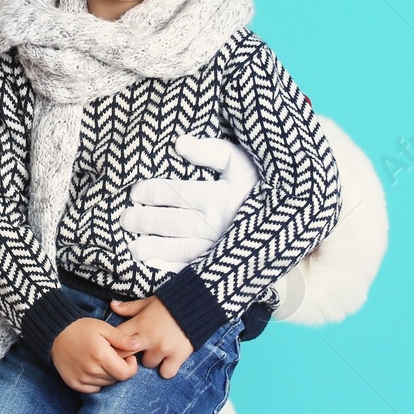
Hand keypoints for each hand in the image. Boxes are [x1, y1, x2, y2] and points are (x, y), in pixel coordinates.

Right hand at [51, 318, 142, 393]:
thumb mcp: (103, 327)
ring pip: (106, 383)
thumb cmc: (80, 328)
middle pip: (116, 378)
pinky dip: (97, 380)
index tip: (128, 356)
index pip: (125, 374)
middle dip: (119, 368)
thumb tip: (137, 345)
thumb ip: (121, 338)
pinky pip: (93, 388)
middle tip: (112, 355)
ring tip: (101, 359)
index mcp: (101, 356)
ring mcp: (82, 379)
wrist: (55, 333)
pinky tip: (92, 367)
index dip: (131, 366)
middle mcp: (91, 370)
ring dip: (108, 374)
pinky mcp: (74, 383)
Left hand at [108, 296, 193, 377]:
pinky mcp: (177, 356)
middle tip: (136, 351)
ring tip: (158, 349)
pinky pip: (166, 372)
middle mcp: (148, 338)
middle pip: (126, 355)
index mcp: (138, 323)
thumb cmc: (170, 303)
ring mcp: (162, 348)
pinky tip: (169, 360)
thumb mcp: (148, 302)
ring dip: (151, 359)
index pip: (116, 339)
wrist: (197, 304)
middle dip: (128, 355)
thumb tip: (112, 306)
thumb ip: (129, 307)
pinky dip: (167, 368)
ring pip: (148, 364)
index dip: (115, 344)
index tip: (120, 345)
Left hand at [121, 134, 258, 271]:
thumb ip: (211, 150)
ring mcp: (220, 248)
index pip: (180, 193)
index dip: (154, 192)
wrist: (288, 214)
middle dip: (147, 221)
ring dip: (156, 249)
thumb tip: (180, 143)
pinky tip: (154, 267)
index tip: (136, 192)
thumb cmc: (258, 182)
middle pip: (176, 223)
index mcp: (221, 197)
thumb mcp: (240, 160)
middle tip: (125, 218)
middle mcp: (219, 224)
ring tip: (134, 247)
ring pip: (182, 250)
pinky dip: (172, 271)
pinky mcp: (221, 264)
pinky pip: (194, 270)